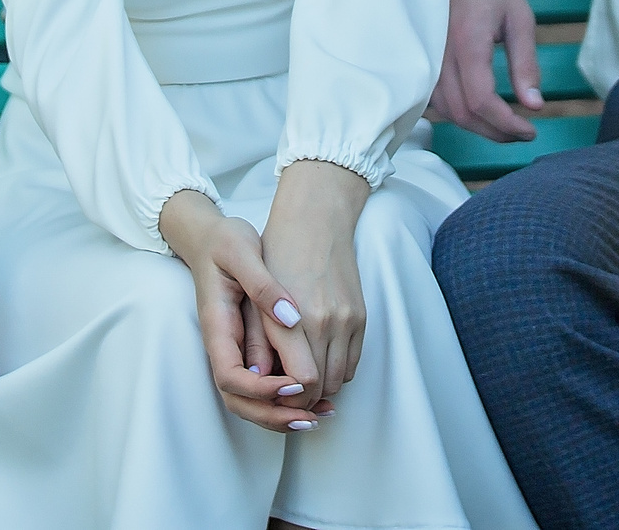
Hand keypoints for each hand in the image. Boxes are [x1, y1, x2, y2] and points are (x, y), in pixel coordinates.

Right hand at [157, 190, 325, 431]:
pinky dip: (284, 401)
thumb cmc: (224, 241)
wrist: (209, 237)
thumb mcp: (241, 251)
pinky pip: (262, 386)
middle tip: (312, 418)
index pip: (230, 377)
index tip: (294, 386)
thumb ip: (263, 285)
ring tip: (321, 415)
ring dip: (282, 416)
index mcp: (217, 327)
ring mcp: (235, 351)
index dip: (261, 390)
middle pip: (239, 402)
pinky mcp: (248, 349)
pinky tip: (315, 397)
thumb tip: (292, 318)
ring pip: (250, 401)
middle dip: (275, 416)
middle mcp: (223, 347)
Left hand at [259, 159, 369, 413]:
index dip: (289, 399)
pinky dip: (337, 371)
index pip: (301, 382)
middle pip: (321, 386)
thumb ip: (261, 340)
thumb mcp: (257, 294)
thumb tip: (260, 379)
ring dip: (322, 387)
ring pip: (339, 379)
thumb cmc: (277, 253)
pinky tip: (320, 363)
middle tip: (286, 399)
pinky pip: (353, 362)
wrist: (315, 219)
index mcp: (296, 318)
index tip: (276, 400)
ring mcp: (348, 319)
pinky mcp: (361, 316)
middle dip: (304, 399)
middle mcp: (327, 322)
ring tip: (302, 384)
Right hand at [429, 0, 543, 141]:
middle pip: (461, 113)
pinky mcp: (424, 51)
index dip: (506, 125)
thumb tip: (534, 107)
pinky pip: (434, 96)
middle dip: (494, 132)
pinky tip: (477, 108)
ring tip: (503, 124)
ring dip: (475, 125)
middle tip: (522, 132)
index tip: (531, 130)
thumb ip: (526, 64)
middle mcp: (442, 52)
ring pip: (444, 109)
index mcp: (468, 42)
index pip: (481, 102)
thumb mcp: (521, 18)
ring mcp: (428, 53)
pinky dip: (457, 111)